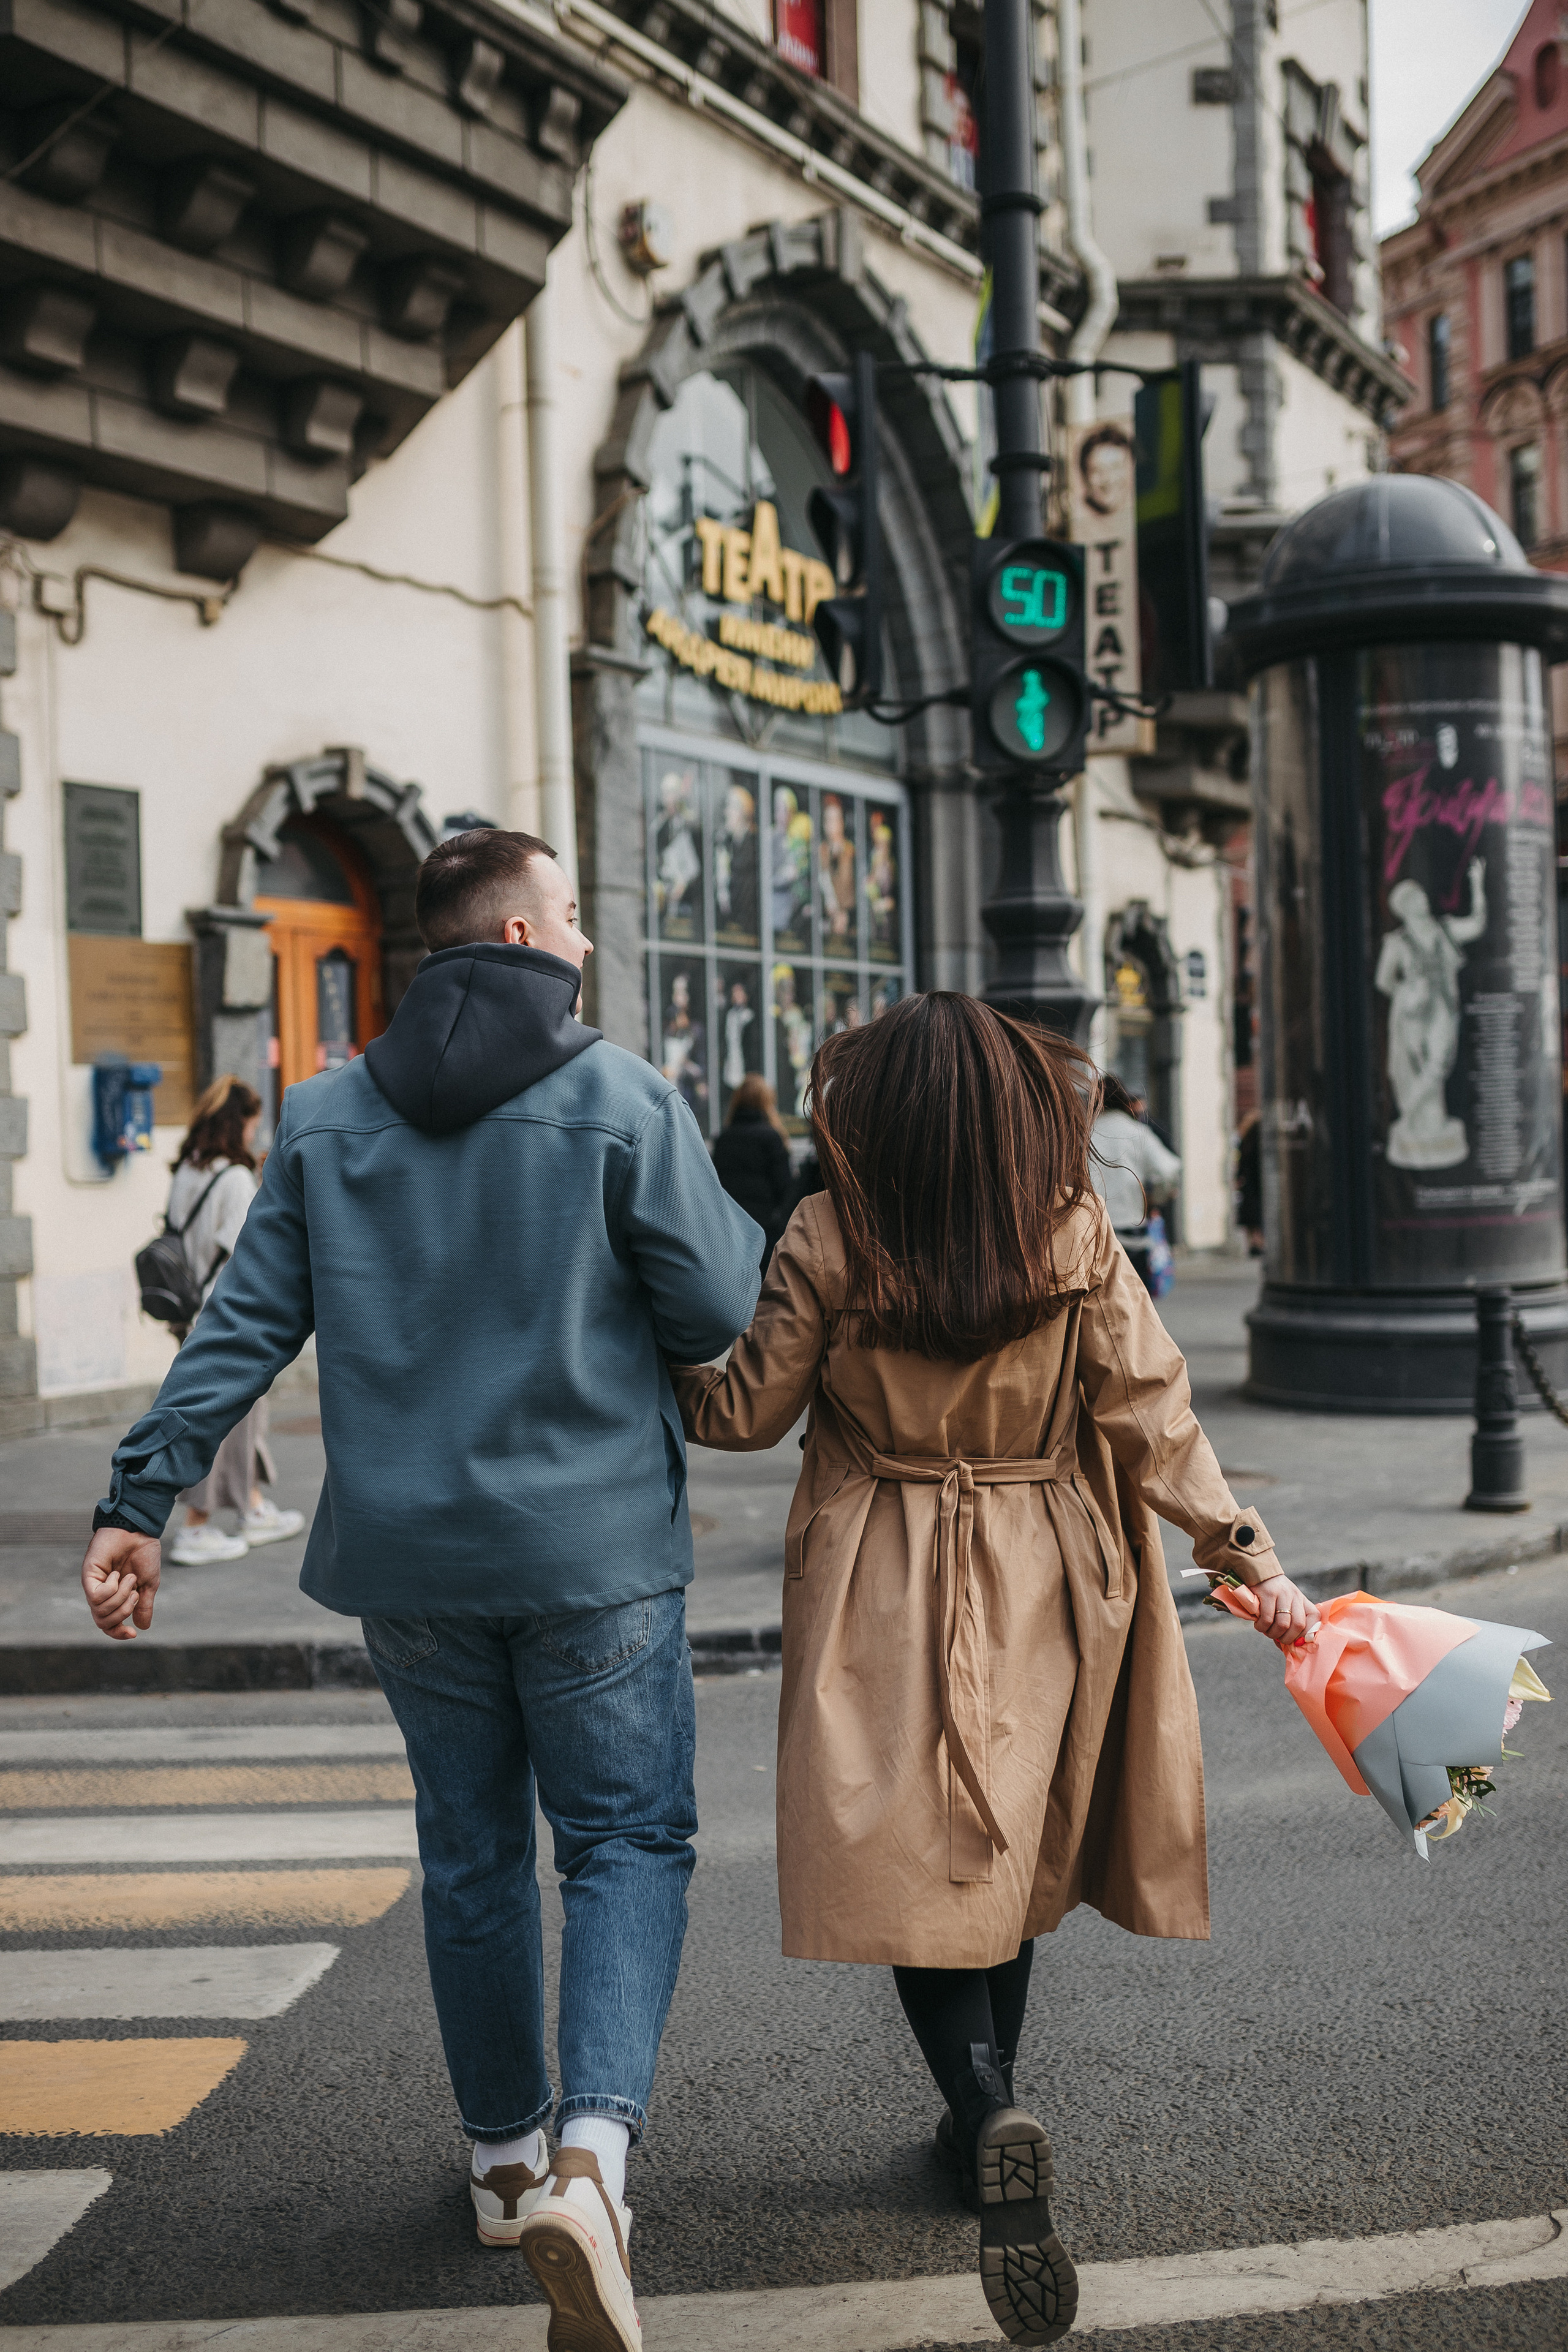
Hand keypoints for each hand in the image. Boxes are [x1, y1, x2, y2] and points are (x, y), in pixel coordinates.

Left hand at [82, 1527, 161, 1641]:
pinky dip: (112, 1588)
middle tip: (135, 1593)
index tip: (133, 1634)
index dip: (118, 1634)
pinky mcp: (88, 1576)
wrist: (139, 1532)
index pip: (108, 1626)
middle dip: (124, 1611)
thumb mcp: (148, 1585)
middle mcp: (100, 1595)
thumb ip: (143, 1606)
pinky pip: (96, 1597)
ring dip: (121, 1597)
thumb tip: (142, 1627)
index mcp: (114, 1598)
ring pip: (101, 1611)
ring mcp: (93, 1585)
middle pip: (104, 1623)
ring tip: (129, 1578)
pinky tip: (116, 1574)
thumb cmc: (143, 1554)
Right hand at [1249, 1572, 1318, 1651]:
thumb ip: (1289, 1622)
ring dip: (1272, 1633)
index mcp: (1302, 1600)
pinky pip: (1268, 1618)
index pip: (1315, 1619)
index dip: (1308, 1634)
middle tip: (1276, 1637)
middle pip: (1298, 1625)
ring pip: (1283, 1624)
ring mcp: (1282, 1594)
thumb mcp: (1285, 1604)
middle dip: (1286, 1638)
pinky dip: (1262, 1627)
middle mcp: (1295, 1596)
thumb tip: (1287, 1648)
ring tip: (1266, 1631)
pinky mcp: (1268, 1593)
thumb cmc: (1271, 1594)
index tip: (1297, 1643)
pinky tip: (1259, 1625)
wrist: (1258, 1571)